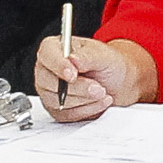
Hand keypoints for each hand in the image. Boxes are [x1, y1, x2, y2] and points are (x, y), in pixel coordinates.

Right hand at [33, 34, 154, 121]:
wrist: (115, 82)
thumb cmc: (106, 64)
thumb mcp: (103, 55)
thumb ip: (87, 56)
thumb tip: (73, 60)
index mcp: (54, 48)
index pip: (47, 54)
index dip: (58, 66)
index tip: (73, 75)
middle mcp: (47, 69)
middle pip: (49, 81)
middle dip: (77, 88)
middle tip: (98, 88)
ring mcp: (49, 91)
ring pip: (58, 101)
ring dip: (84, 100)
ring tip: (102, 93)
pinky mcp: (56, 109)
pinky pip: (67, 114)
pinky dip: (86, 110)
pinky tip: (99, 101)